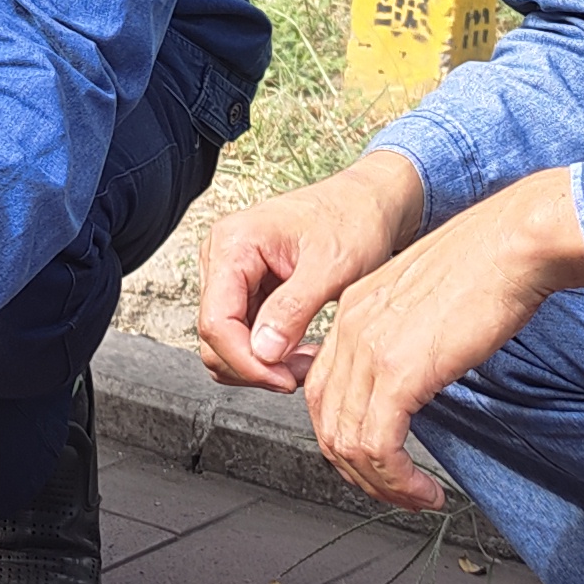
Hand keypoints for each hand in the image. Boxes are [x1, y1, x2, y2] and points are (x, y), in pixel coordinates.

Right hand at [197, 150, 427, 393]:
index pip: (216, 321)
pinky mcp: (247, 288)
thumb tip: (263, 352)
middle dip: (255, 365)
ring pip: (226, 341)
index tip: (283, 379)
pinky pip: (243, 334)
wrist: (369, 203)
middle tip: (299, 373)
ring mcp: (232, 274)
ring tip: (304, 361)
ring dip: (262, 363)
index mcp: (234, 244)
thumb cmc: (354, 220)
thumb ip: (292, 309)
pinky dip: (268, 352)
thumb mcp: (330, 267)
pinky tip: (299, 350)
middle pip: (215, 336)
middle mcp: (223, 257)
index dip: (246, 361)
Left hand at [298, 169, 583, 511]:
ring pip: (347, 442)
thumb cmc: (489, 265)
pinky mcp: (398, 373)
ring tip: (414, 498)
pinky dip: (397, 480)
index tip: (378, 460)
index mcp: (352, 310)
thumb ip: (405, 338)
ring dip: (380, 484)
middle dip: (358, 470)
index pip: (324, 389)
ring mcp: (369, 351)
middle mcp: (349, 328)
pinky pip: (378, 447)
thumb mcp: (427, 302)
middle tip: (393, 491)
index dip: (345, 434)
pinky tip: (425, 490)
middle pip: (326, 421)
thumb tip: (412, 378)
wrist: (514, 243)